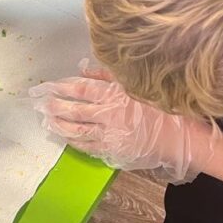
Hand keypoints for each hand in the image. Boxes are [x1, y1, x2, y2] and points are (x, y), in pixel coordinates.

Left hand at [29, 72, 214, 183]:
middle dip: (53, 107)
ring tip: (46, 122)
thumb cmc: (163, 107)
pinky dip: (76, 143)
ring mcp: (112, 137)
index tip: (44, 86)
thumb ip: (108, 76)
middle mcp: (110, 116)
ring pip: (78, 132)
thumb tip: (82, 69)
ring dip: (59, 127)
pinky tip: (66, 139)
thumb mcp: (136, 84)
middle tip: (37, 105)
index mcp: (115, 95)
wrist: (186, 139)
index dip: (59, 87)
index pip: (79, 89)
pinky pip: (90, 148)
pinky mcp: (116, 153)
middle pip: (74, 111)